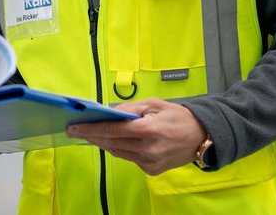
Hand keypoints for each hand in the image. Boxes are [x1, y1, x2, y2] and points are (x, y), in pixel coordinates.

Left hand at [66, 97, 206, 175]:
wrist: (202, 137)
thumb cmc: (177, 116)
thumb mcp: (154, 104)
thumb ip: (130, 109)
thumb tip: (109, 113)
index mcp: (148, 130)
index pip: (112, 131)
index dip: (90, 129)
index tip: (73, 128)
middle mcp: (147, 149)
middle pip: (111, 143)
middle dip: (91, 136)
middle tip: (74, 131)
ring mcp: (150, 162)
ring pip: (118, 152)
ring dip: (102, 143)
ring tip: (89, 134)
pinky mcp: (152, 170)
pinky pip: (129, 158)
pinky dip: (119, 149)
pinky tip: (111, 141)